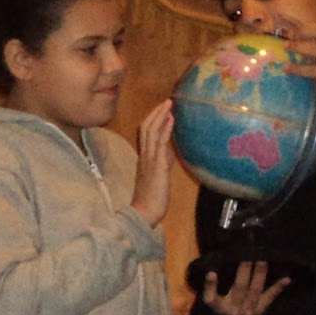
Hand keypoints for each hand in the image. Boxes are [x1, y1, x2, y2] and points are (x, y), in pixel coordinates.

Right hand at [131, 99, 174, 225]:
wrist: (144, 212)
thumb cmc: (152, 199)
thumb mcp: (159, 176)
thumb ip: (164, 162)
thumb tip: (170, 151)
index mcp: (144, 158)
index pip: (146, 134)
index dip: (154, 120)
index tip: (163, 110)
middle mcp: (144, 156)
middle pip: (146, 127)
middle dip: (156, 112)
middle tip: (167, 101)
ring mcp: (149, 159)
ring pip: (151, 131)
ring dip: (160, 115)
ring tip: (169, 104)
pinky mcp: (156, 165)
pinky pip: (159, 143)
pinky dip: (165, 129)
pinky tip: (171, 120)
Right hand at [202, 260, 288, 314]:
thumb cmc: (225, 312)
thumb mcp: (215, 303)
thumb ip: (213, 287)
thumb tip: (214, 265)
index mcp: (218, 306)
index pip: (211, 297)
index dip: (211, 285)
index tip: (211, 273)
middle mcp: (234, 308)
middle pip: (239, 287)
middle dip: (244, 270)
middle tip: (248, 253)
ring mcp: (249, 310)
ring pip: (255, 290)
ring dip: (260, 274)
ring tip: (263, 259)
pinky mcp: (261, 310)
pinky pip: (270, 297)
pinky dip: (278, 288)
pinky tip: (287, 279)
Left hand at [275, 14, 315, 94]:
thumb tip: (303, 29)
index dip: (309, 26)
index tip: (295, 27)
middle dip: (302, 33)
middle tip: (288, 34)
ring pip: (315, 50)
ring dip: (298, 47)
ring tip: (285, 47)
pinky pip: (312, 70)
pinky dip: (298, 69)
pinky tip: (287, 68)